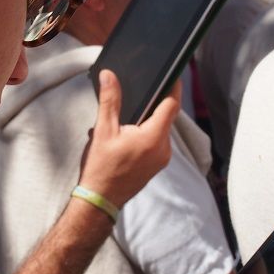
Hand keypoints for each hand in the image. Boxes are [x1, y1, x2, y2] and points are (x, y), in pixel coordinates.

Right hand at [78, 69, 179, 206]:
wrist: (100, 200)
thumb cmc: (101, 167)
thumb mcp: (103, 130)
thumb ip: (110, 100)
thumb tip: (109, 75)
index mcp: (154, 137)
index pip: (171, 104)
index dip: (173, 86)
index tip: (172, 73)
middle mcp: (164, 148)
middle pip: (165, 116)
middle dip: (152, 104)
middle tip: (137, 93)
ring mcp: (162, 158)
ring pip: (160, 129)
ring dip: (146, 121)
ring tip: (123, 120)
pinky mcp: (157, 165)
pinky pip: (156, 142)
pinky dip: (145, 134)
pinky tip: (125, 135)